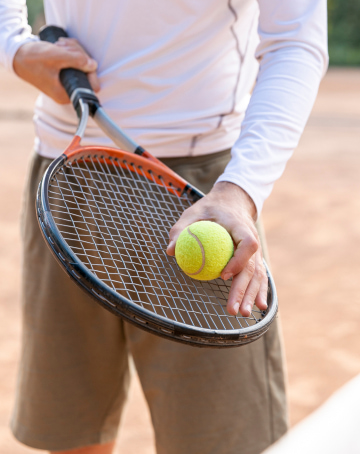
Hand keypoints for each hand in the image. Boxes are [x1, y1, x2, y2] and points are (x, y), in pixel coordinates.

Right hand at [13, 38, 99, 103]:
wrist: (18, 56)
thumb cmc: (32, 59)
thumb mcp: (56, 57)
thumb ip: (76, 60)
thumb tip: (93, 65)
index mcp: (65, 94)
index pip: (91, 86)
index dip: (91, 71)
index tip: (83, 58)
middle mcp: (67, 91)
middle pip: (87, 74)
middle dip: (79, 55)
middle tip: (64, 46)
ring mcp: (66, 83)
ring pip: (82, 66)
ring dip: (73, 51)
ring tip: (59, 45)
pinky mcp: (64, 74)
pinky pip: (75, 63)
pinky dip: (70, 52)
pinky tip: (60, 46)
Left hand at [167, 182, 267, 316]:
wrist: (232, 201)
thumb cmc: (210, 208)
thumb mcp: (193, 212)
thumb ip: (181, 228)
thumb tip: (170, 250)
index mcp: (240, 225)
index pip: (247, 243)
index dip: (238, 260)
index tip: (224, 275)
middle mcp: (252, 238)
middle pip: (252, 267)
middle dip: (243, 290)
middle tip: (232, 309)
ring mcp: (256, 250)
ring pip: (257, 274)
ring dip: (251, 295)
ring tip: (243, 314)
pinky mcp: (255, 257)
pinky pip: (259, 275)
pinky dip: (260, 290)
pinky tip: (259, 307)